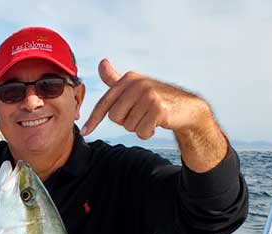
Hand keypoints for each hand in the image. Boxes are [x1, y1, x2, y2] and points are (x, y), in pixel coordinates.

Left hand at [81, 59, 210, 139]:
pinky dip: (147, 133)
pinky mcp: (158, 108)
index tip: (85, 131)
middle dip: (126, 122)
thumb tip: (102, 62)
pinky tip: (157, 123)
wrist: (187, 108)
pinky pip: (141, 131)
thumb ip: (116, 79)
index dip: (93, 119)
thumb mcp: (135, 88)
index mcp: (128, 79)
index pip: (105, 103)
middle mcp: (137, 84)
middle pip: (115, 118)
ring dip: (138, 127)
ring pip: (128, 126)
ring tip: (150, 117)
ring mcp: (148, 95)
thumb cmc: (157, 99)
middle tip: (141, 114)